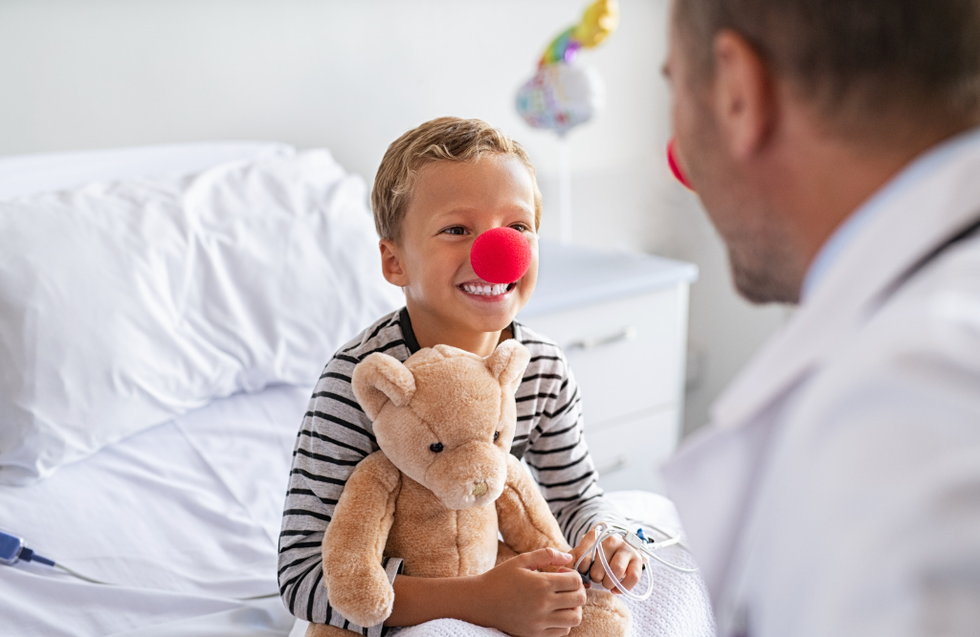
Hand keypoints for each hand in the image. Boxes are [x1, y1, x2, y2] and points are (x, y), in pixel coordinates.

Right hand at [472, 547, 586, 636]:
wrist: (480, 602)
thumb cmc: (501, 578)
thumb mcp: (522, 560)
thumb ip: (547, 555)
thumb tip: (569, 558)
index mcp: (541, 584)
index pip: (575, 581)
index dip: (574, 575)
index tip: (563, 573)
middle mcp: (543, 604)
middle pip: (579, 599)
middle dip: (578, 590)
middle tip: (566, 586)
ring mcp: (540, 621)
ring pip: (575, 618)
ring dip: (574, 608)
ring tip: (562, 601)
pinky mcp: (535, 634)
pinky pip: (563, 631)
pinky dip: (564, 622)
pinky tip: (554, 612)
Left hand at [569, 525, 642, 593]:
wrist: (619, 546)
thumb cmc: (597, 552)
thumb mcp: (584, 551)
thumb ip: (573, 559)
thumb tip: (566, 572)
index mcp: (595, 535)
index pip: (583, 555)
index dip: (581, 569)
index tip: (583, 572)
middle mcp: (612, 539)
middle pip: (599, 567)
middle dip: (595, 578)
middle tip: (596, 577)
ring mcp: (626, 548)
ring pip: (616, 571)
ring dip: (608, 583)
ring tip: (606, 583)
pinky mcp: (638, 559)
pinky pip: (632, 577)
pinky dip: (622, 588)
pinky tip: (615, 589)